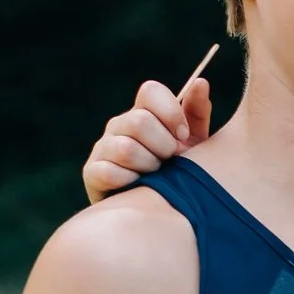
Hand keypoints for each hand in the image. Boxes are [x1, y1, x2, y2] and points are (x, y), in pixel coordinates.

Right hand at [81, 74, 211, 203]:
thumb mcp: (194, 144)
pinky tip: (137, 187)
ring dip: (149, 166)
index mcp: (144, 112)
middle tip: (170, 161)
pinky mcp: (92, 173)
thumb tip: (201, 83)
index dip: (170, 111)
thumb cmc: (179, 174)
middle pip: (139, 121)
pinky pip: (109, 171)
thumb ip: (196, 114)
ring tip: (156, 176)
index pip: (150, 91)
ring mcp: (103, 148)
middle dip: (163, 146)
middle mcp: (119, 125)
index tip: (183, 134)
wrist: (161, 210)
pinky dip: (129, 182)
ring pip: (126, 148)